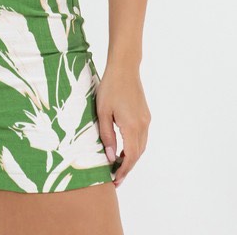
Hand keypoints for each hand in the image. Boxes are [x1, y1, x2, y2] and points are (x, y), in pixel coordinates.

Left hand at [95, 64, 150, 188]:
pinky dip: (134, 146)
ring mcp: (146, 119)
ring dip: (131, 157)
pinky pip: (142, 136)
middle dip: (127, 167)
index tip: (115, 180)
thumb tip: (110, 157)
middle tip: (115, 178)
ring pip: (141, 146)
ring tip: (117, 165)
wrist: (124, 68)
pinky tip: (123, 147)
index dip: (123, 170)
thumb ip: (107, 135)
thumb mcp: (103, 112)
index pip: (130, 157)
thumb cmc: (110, 87)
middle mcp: (143, 125)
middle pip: (137, 154)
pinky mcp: (145, 114)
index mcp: (132, 126)